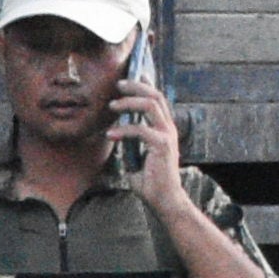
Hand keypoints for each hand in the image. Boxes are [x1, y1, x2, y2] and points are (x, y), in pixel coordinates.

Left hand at [109, 70, 184, 189]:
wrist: (164, 201)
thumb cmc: (151, 183)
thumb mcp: (137, 157)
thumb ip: (131, 144)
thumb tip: (117, 134)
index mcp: (165, 129)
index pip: (157, 100)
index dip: (145, 85)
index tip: (131, 76)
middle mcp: (168, 128)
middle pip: (155, 96)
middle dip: (136, 86)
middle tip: (119, 84)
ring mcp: (167, 135)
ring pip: (149, 105)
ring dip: (128, 102)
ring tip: (112, 105)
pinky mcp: (161, 145)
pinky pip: (140, 129)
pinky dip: (123, 130)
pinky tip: (110, 134)